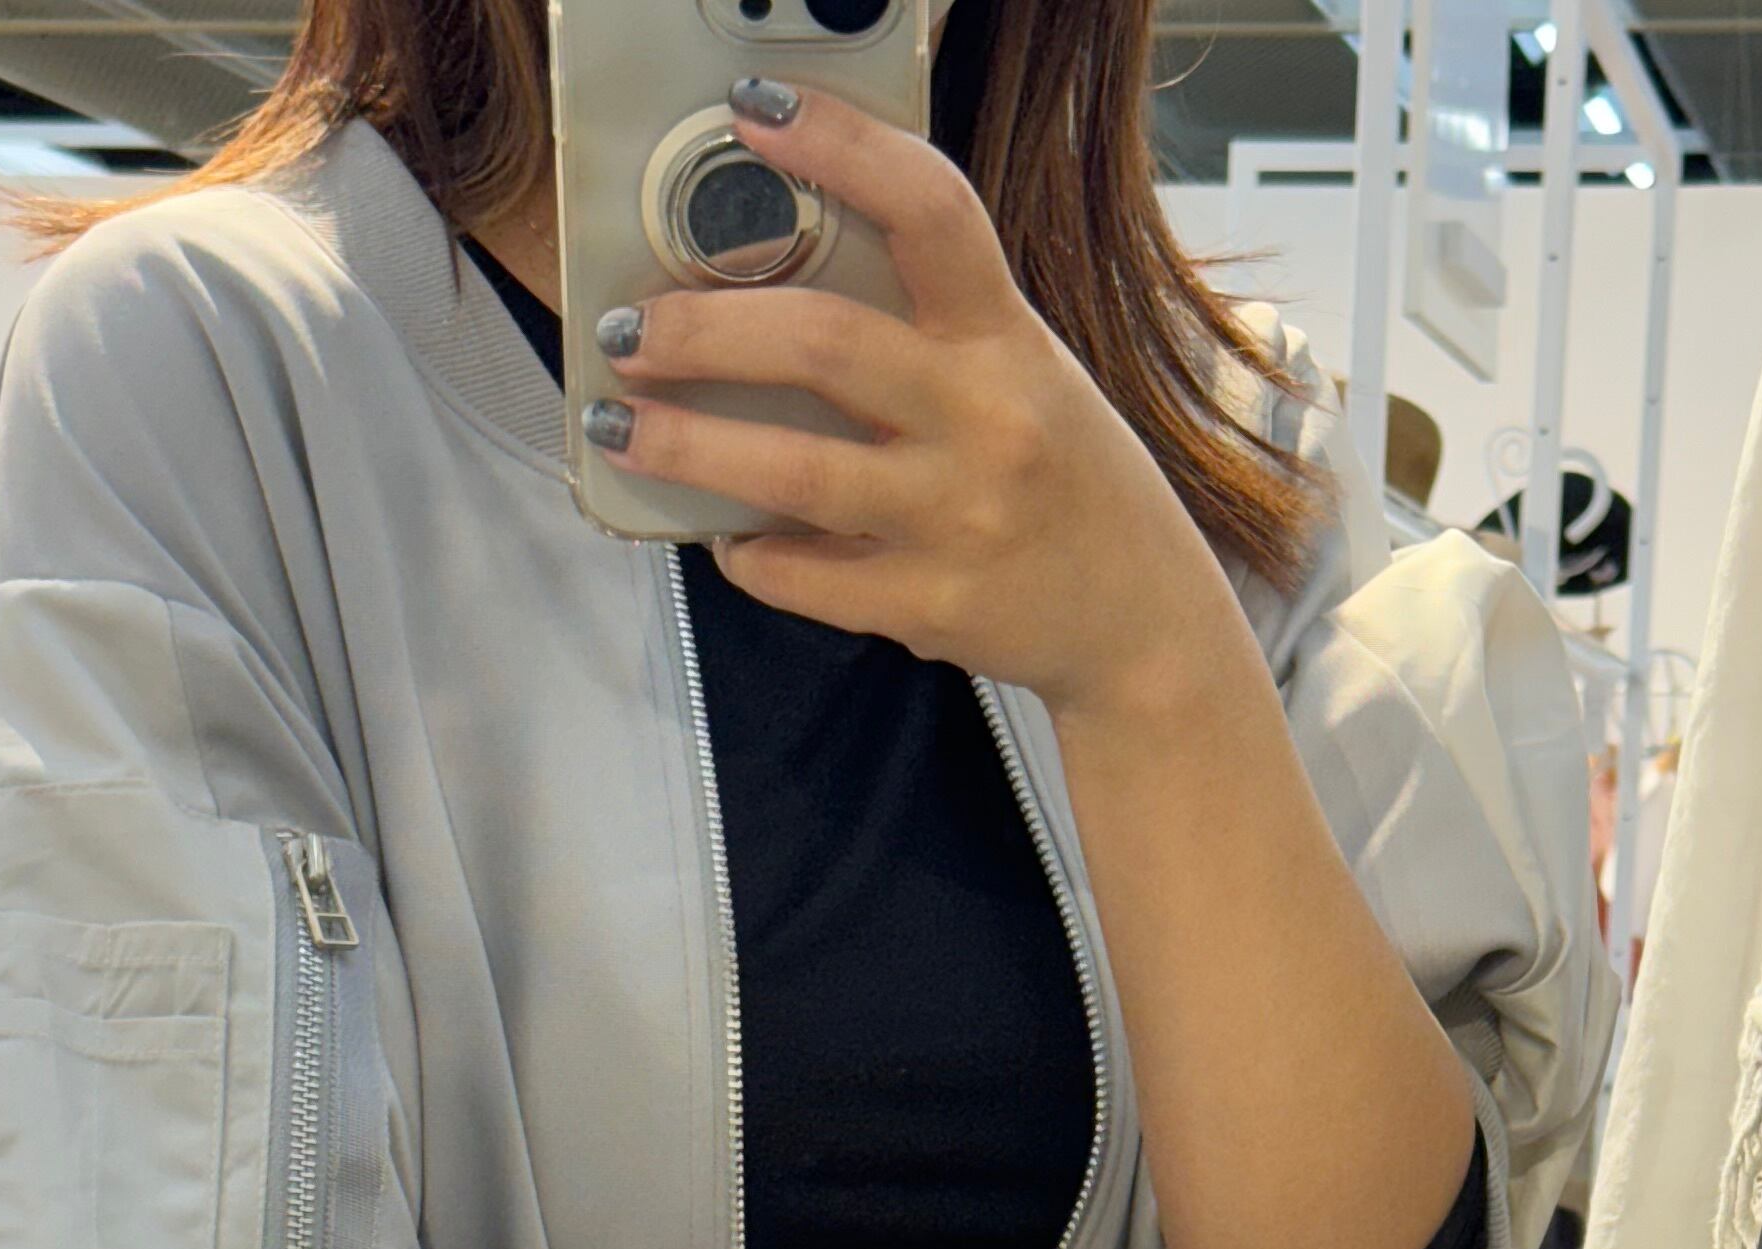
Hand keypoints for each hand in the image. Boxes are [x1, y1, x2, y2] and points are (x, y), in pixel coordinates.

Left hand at [588, 86, 1256, 723]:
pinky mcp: (930, 607)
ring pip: (791, 471)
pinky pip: (806, 578)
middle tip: (628, 333)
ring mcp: (958, 519)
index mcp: (1007, 338)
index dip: (839, 147)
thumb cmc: (1063, 480)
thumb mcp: (1024, 372)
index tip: (754, 113)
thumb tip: (773, 288)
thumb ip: (926, 328)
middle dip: (701, 332)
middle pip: (822, 343)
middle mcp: (987, 419)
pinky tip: (727, 536)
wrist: (1140, 622)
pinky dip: (748, 556)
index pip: (928, 209)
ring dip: (685, 446)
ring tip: (622, 429)